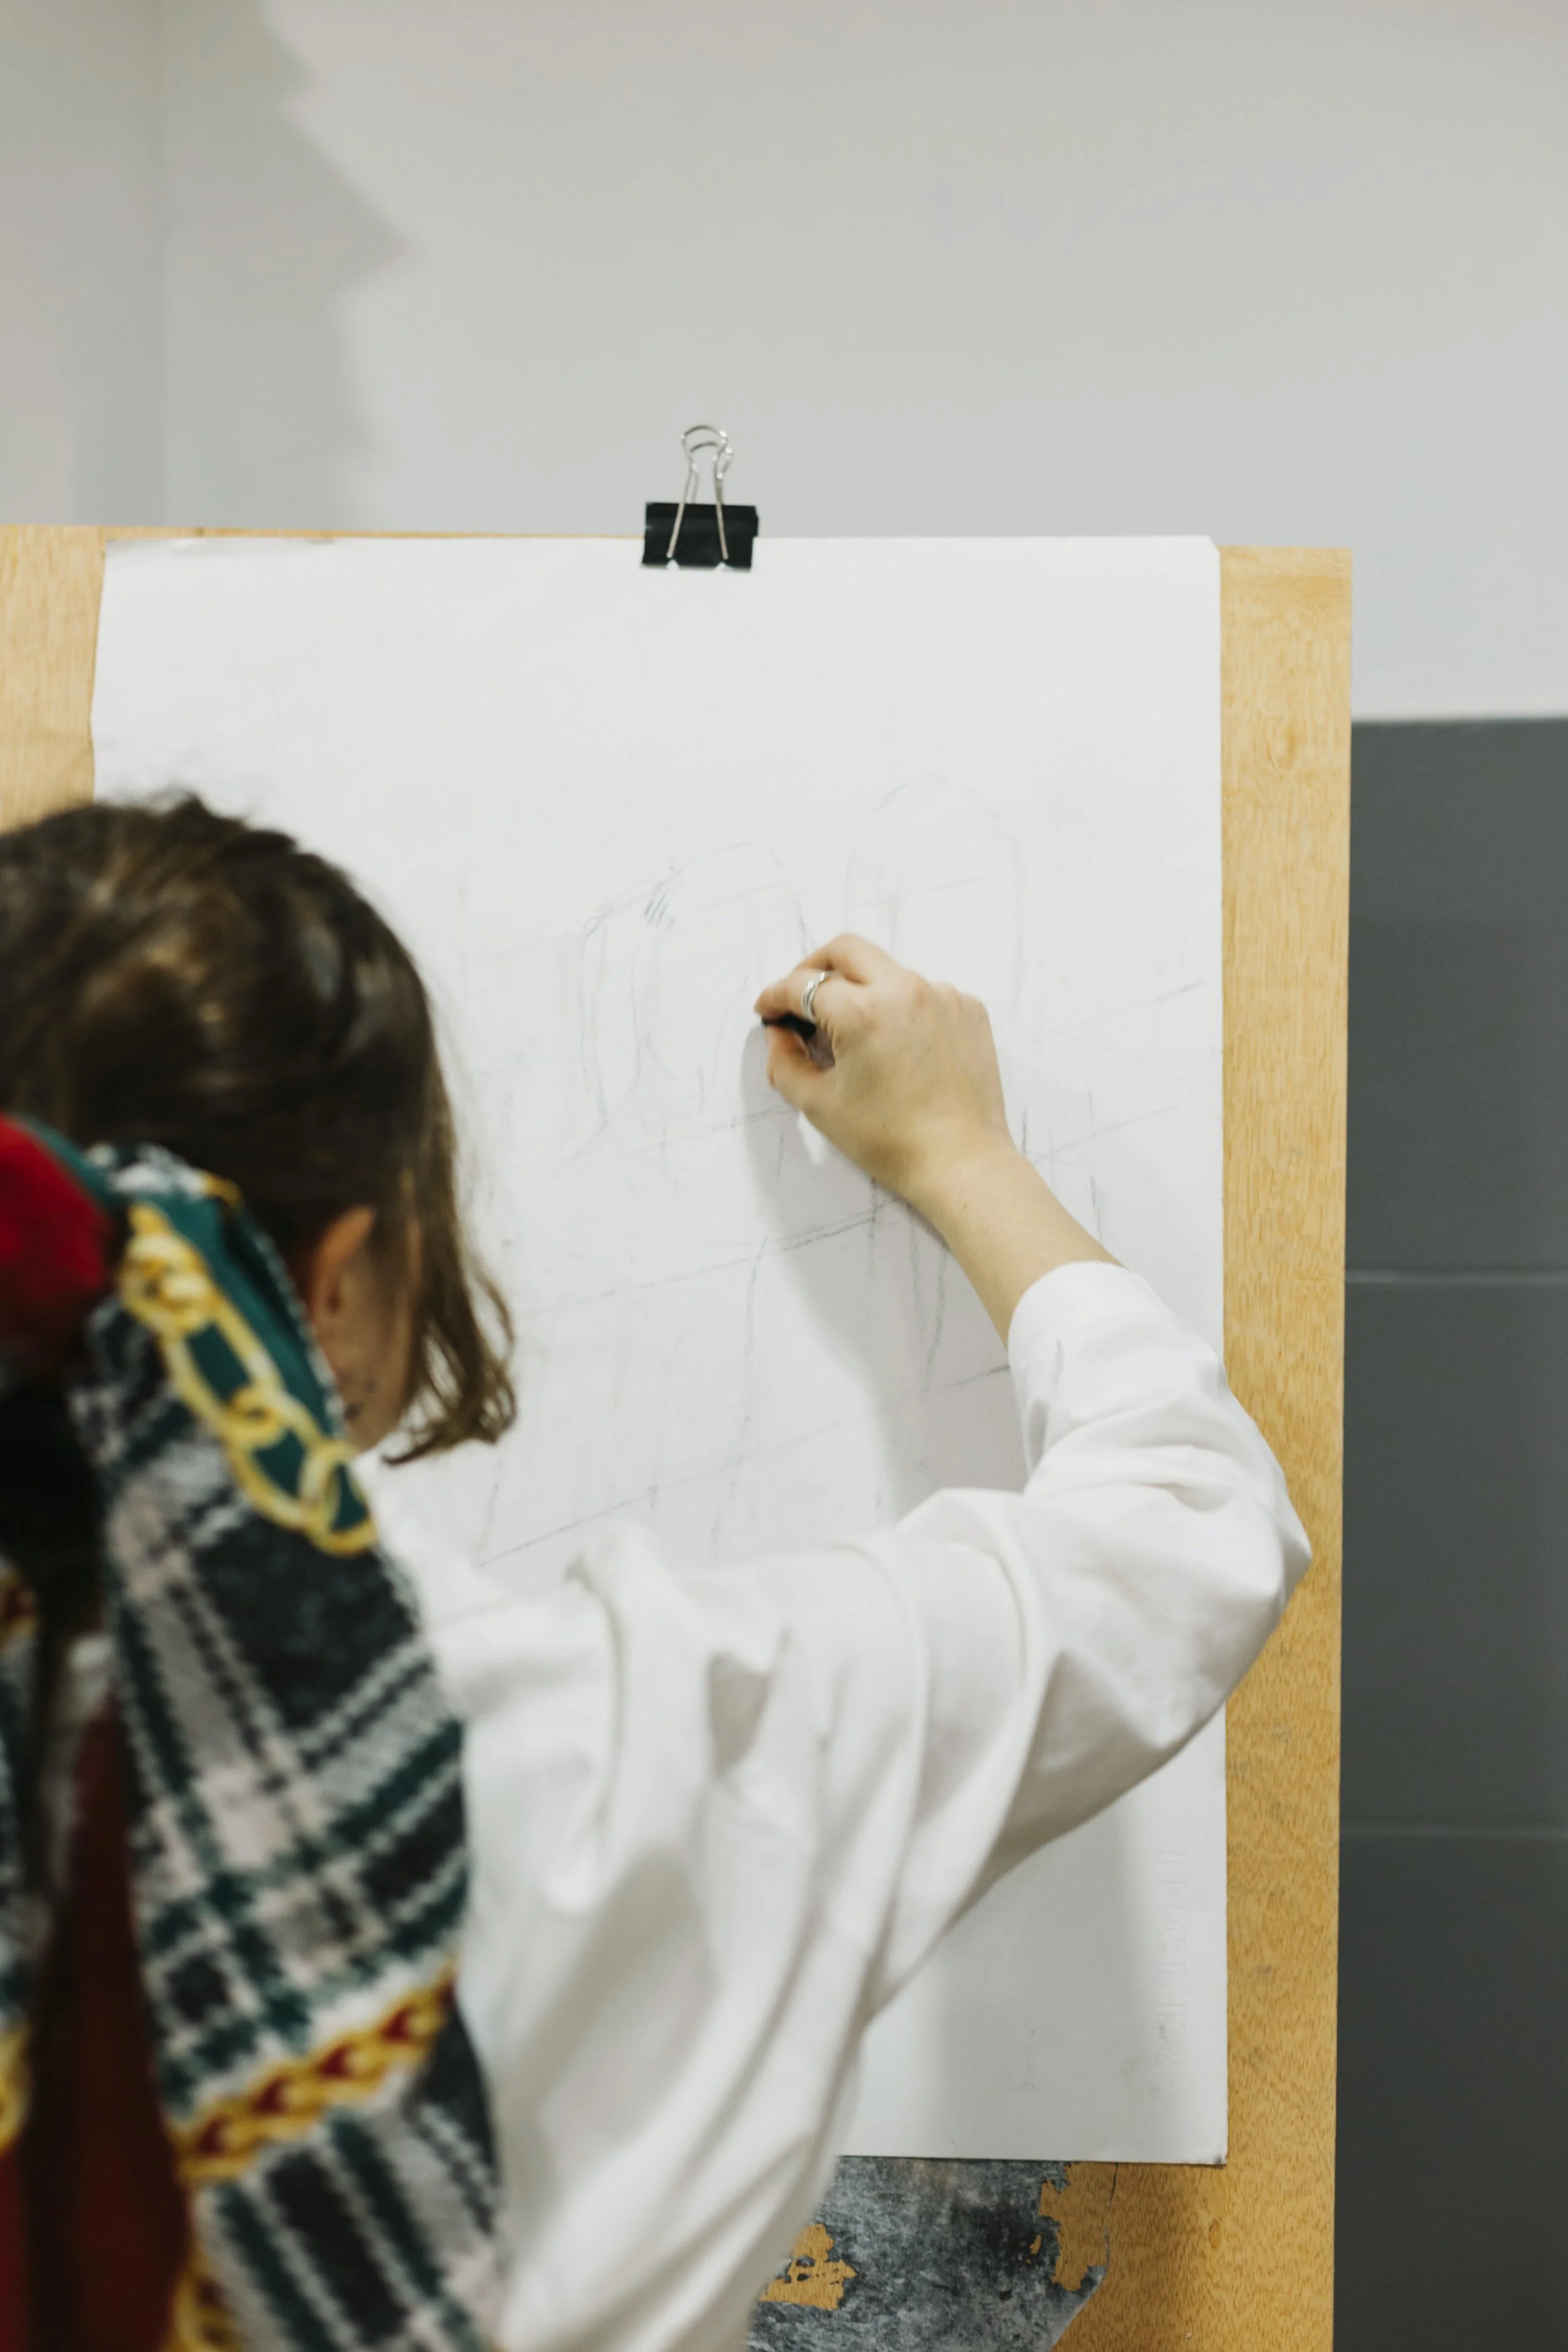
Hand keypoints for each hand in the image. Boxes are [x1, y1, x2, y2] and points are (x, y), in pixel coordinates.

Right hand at [755, 935, 1009, 1214]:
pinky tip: (896, 1044)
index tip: (766, 1011)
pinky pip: (923, 992)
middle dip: (813, 968)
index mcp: (863, 1011)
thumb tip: (778, 1032)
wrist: (961, 1163)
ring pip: (887, 971)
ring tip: (853, 1033)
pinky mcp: (968, 1009)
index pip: (803, 986)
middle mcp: (905, 989)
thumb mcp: (818, 1104)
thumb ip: (784, 1060)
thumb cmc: (888, 1140)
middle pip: (846, 951)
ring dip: (861, 990)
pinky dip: (901, 1007)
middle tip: (800, 999)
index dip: (775, 997)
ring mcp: (942, 995)